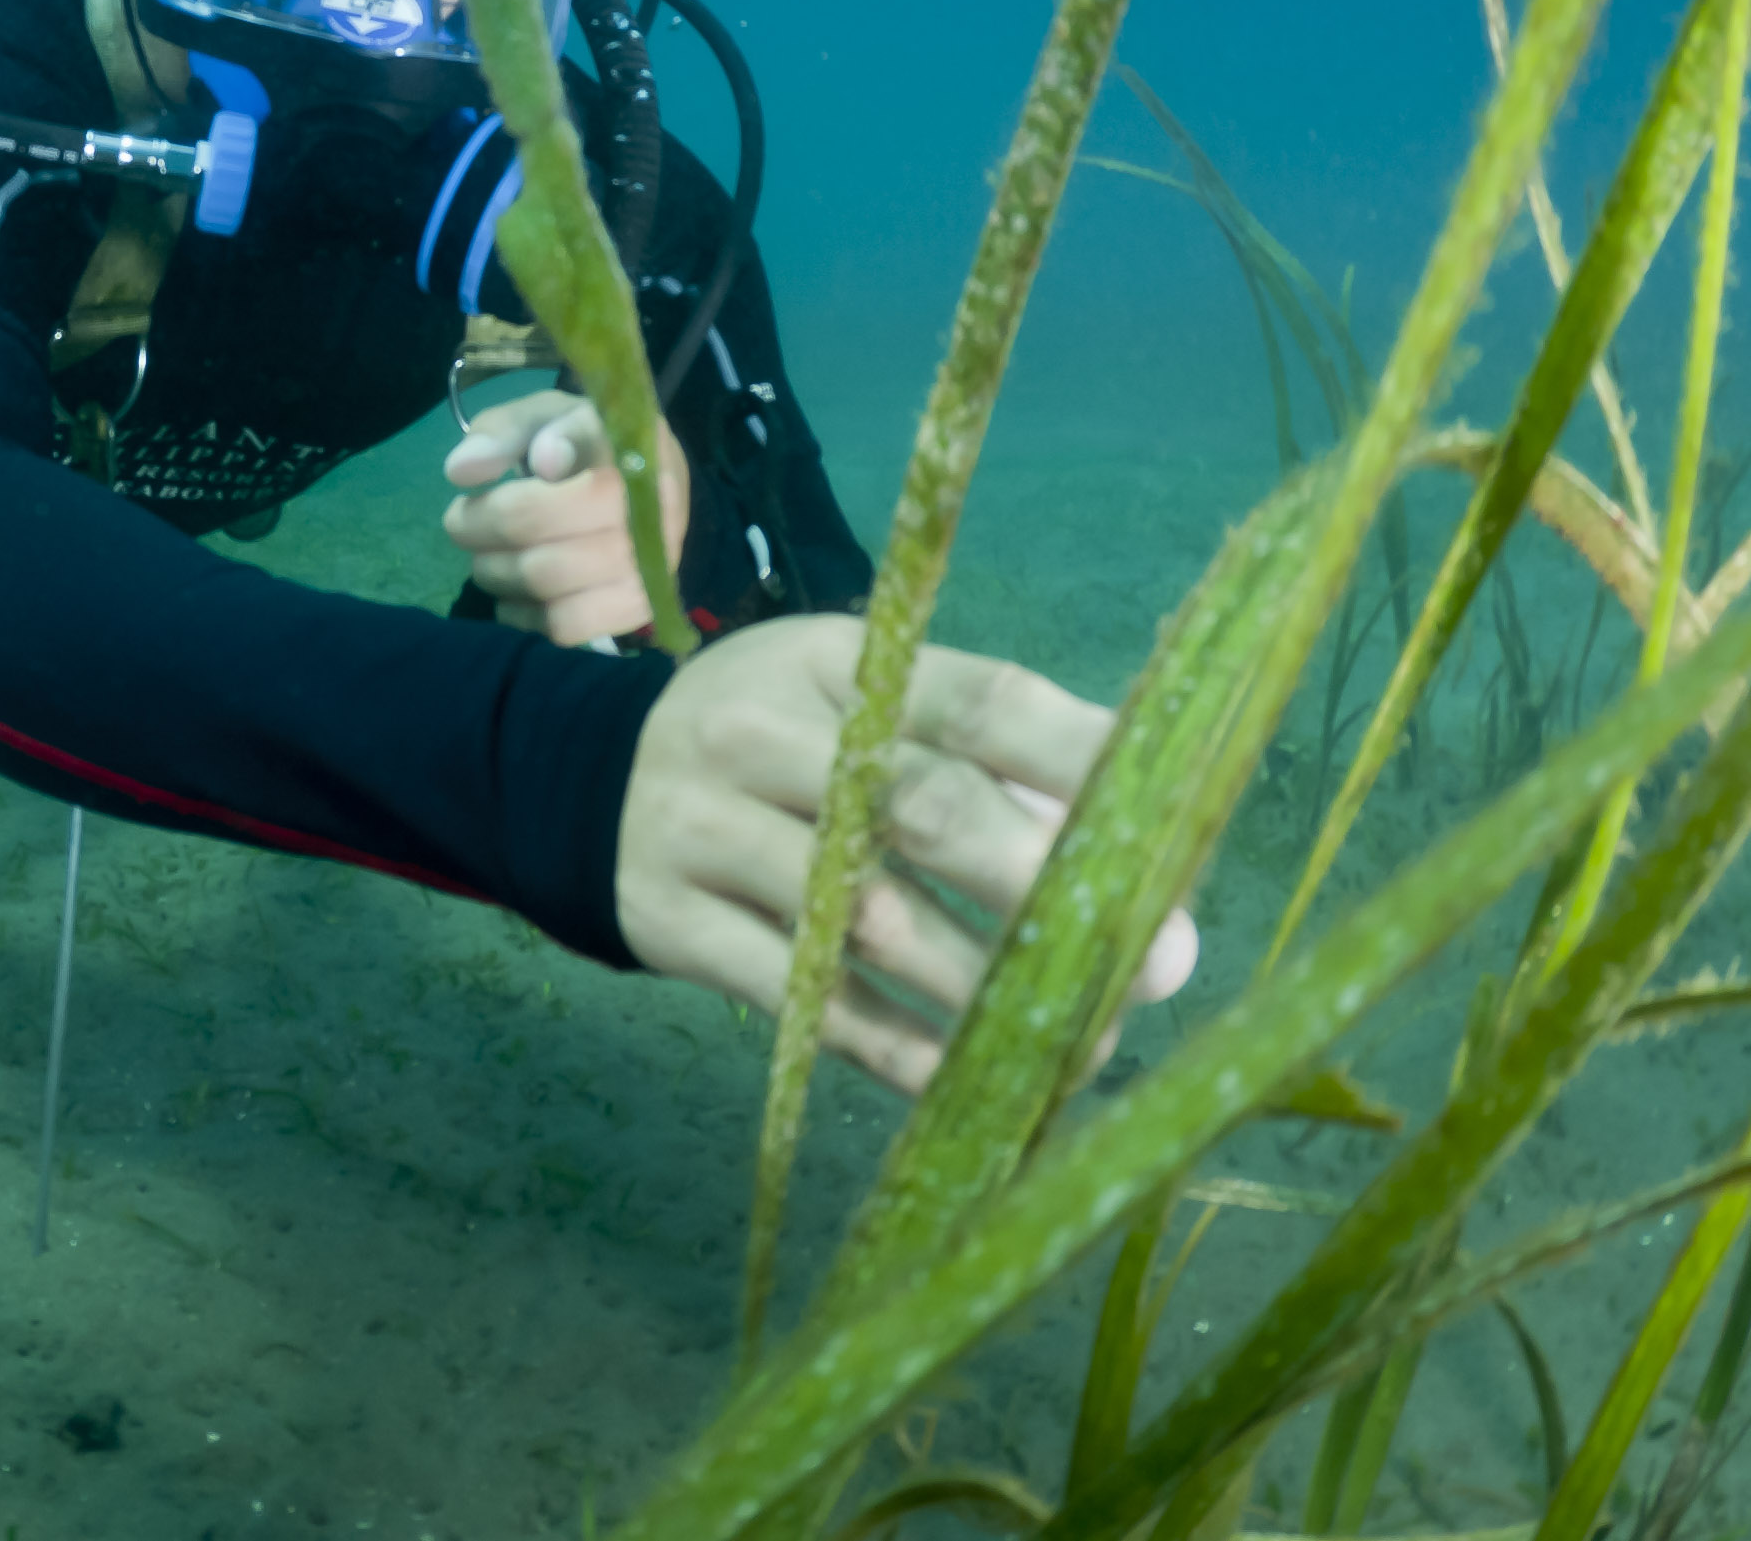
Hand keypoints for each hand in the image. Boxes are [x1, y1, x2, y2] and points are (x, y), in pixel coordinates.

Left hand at [441, 387, 692, 643]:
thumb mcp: (542, 415)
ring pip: (548, 584)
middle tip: (461, 522)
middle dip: (480, 532)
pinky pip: (567, 626)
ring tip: (486, 555)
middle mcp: (654, 511)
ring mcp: (652, 565)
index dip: (514, 493)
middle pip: (541, 536)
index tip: (474, 485)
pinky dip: (525, 615)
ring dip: (497, 574)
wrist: (642, 478)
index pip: (569, 477)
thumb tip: (462, 471)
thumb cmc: (580, 440)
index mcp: (634, 450)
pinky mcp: (639, 607)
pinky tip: (513, 592)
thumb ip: (502, 432)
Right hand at [613, 617, 1200, 1092]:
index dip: (1080, 763)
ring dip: (986, 994)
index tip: (1170, 835)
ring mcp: (707, 827)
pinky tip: (966, 1083)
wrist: (579, 784)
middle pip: (920, 806)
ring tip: (1080, 1043)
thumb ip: (983, 770)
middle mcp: (762, 733)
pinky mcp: (673, 920)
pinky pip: (805, 1002)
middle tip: (1152, 963)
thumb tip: (1136, 874)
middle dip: (1043, 889)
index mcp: (836, 666)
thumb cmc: (774, 749)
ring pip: (866, 923)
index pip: (976, 700)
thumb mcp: (854, 710)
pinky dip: (897, 1050)